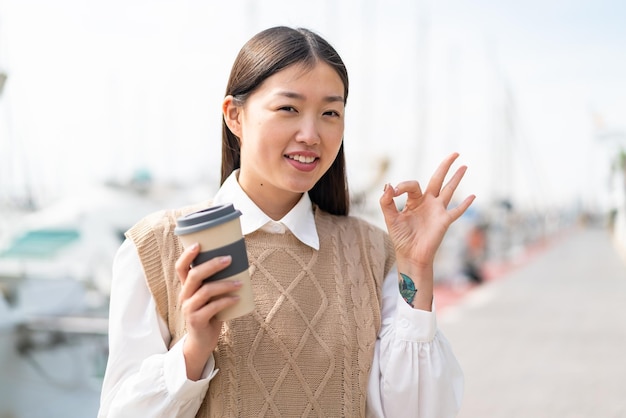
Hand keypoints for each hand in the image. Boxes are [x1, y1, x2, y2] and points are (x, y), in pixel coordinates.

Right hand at [175, 243, 241, 379]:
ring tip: (240, 283)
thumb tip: (239, 263)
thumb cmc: (210, 314)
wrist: (202, 342)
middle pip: (194, 275)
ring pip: (205, 291)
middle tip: (229, 259)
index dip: (187, 255)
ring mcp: (189, 308)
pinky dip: (227, 301)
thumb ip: (216, 282)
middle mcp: (185, 296)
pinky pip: (213, 307)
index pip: (180, 267)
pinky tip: (237, 298)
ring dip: (225, 284)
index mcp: (187, 287)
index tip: (199, 244)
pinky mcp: (197, 320)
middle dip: (212, 265)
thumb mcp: (210, 297)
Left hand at [379, 153, 474, 308]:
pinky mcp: (444, 221)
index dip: (402, 185)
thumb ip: (386, 202)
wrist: (410, 255)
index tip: (393, 191)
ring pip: (449, 190)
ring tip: (464, 166)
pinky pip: (457, 211)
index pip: (412, 185)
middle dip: (445, 166)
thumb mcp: (390, 218)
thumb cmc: (401, 238)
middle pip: (438, 179)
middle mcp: (428, 202)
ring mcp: (438, 211)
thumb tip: (388, 185)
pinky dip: (465, 204)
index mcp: (414, 200)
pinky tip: (472, 196)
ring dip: (457, 178)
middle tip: (454, 153)